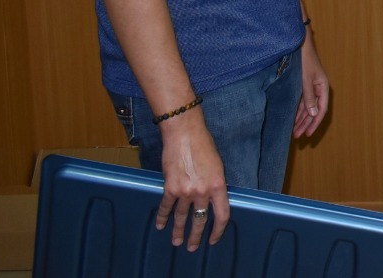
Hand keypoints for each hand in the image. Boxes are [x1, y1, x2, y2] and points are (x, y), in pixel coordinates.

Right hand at [155, 110, 229, 249]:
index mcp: (219, 186)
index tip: (213, 239)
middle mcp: (203, 191)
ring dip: (178, 231)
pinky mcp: (170, 187)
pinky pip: (166, 207)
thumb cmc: (204, 145)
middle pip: (200, 220)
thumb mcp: (218, 166)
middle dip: (196, 236)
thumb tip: (212, 199)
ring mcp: (186, 191)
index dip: (218, 230)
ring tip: (177, 241)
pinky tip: (160, 225)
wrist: (184, 134)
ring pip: (181, 217)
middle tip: (192, 247)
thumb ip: (216, 184)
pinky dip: (162, 217)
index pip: (222, 215)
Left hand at [295, 36, 329, 137]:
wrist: (299, 45)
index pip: (321, 109)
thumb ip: (309, 97)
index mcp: (323, 87)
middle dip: (306, 124)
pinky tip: (292, 118)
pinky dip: (298, 111)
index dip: (315, 123)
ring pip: (307, 107)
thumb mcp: (306, 79)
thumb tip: (314, 114)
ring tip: (294, 131)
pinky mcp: (304, 85)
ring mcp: (311, 87)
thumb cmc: (304, 60)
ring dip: (301, 119)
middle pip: (314, 111)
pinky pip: (302, 102)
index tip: (308, 134)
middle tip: (298, 136)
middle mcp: (319, 89)